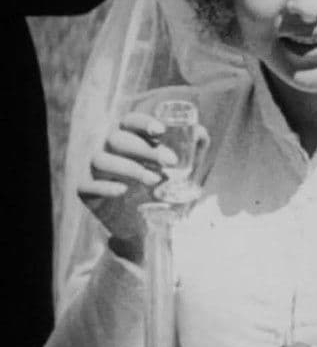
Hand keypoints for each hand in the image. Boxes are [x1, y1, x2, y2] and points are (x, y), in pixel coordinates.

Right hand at [77, 112, 200, 256]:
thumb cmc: (164, 187)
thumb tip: (199, 132)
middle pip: (117, 139)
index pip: (129, 121)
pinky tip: (123, 191)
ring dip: (129, 168)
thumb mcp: (185, 168)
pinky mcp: (87, 193)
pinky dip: (103, 187)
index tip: (161, 131)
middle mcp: (109, 151)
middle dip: (144, 149)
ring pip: (100, 160)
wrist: (147, 225)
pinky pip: (85, 186)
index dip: (142, 123)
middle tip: (171, 161)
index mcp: (130, 139)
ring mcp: (96, 172)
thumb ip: (194, 147)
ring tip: (155, 181)